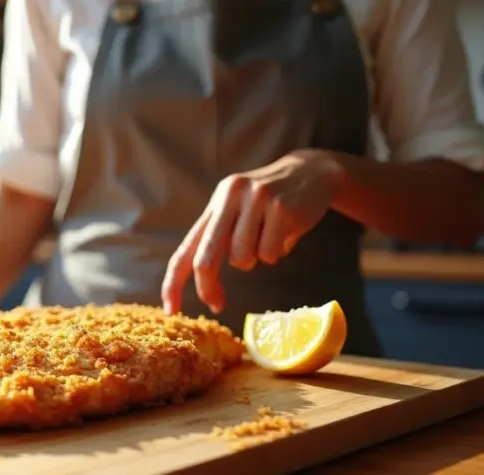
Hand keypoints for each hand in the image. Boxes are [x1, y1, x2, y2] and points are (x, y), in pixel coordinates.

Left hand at [160, 149, 343, 315]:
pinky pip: (269, 254)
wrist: (314, 172)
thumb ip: (221, 238)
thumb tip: (204, 282)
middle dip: (208, 287)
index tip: (170, 310)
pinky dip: (276, 254)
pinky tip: (285, 232)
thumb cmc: (272, 203)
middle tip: (216, 304)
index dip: (174, 282)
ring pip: (242, 259)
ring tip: (268, 239)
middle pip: (206, 258)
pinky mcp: (281, 209)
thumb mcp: (240, 210)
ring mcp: (255, 200)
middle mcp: (230, 197)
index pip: (186, 248)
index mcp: (217, 202)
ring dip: (255, 260)